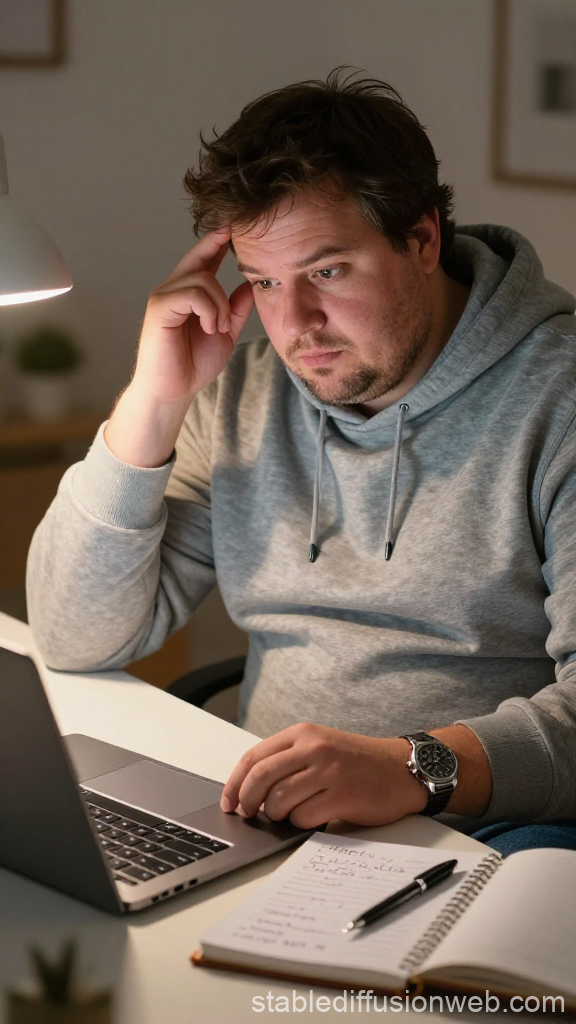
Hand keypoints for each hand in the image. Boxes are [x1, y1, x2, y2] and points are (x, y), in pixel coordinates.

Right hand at [133, 226, 253, 405]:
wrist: (174, 391)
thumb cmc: (194, 364)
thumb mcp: (224, 333)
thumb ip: (236, 309)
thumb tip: (250, 284)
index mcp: (187, 293)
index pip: (202, 258)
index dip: (215, 241)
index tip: (231, 228)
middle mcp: (172, 289)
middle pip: (203, 262)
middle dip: (222, 291)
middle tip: (225, 322)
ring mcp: (163, 296)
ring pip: (202, 279)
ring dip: (219, 306)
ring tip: (217, 329)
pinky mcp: (159, 308)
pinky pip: (192, 294)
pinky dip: (208, 310)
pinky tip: (208, 328)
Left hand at [220, 724, 426, 828]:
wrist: (401, 768)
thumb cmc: (358, 761)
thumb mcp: (321, 746)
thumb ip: (288, 759)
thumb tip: (249, 789)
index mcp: (303, 733)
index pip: (254, 756)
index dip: (234, 783)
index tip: (228, 802)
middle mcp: (314, 748)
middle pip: (260, 778)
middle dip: (247, 801)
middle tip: (248, 814)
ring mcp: (328, 771)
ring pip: (279, 799)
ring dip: (276, 815)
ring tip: (288, 814)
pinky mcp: (342, 795)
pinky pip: (303, 816)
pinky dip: (301, 822)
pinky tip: (313, 816)